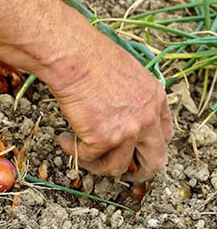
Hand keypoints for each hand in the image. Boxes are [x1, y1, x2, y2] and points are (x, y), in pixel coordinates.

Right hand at [50, 34, 171, 182]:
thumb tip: (117, 115)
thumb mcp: (126, 74)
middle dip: (136, 171)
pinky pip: (89, 157)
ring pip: (116, 167)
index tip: (134, 152)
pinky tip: (64, 138)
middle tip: (119, 171)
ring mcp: (128, 131)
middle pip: (152, 160)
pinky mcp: (104, 139)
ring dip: (96, 163)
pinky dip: (73, 150)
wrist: (73, 57)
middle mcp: (148, 118)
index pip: (163, 135)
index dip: (148, 147)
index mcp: (155, 99)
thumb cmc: (90, 57)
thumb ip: (130, 97)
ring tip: (79, 151)